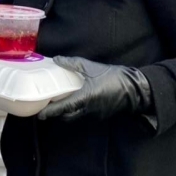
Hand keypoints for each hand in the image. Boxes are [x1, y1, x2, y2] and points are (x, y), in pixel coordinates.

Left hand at [38, 56, 152, 121]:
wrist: (134, 88)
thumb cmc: (113, 76)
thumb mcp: (91, 67)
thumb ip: (72, 64)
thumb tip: (56, 59)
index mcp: (84, 98)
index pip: (63, 108)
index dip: (50, 112)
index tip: (40, 115)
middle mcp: (88, 110)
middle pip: (67, 116)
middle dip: (57, 114)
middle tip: (47, 107)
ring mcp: (95, 114)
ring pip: (76, 116)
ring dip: (67, 112)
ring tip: (59, 102)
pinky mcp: (100, 114)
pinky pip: (85, 114)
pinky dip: (77, 110)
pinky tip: (76, 100)